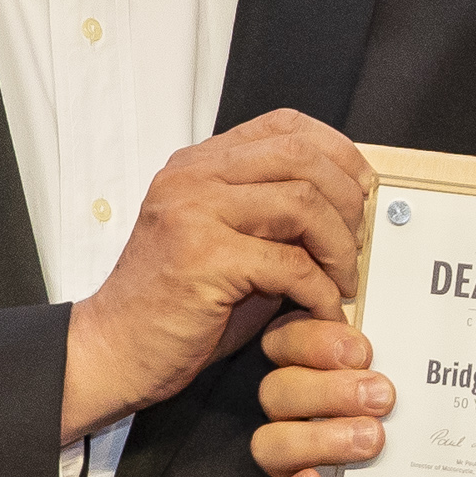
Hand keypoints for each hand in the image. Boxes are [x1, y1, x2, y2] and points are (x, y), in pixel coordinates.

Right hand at [62, 110, 368, 440]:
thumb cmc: (174, 306)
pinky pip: (291, 264)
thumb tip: (345, 210)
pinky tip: (323, 310)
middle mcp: (192, 177)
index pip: (283, 125)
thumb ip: (270, 215)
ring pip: (302, 204)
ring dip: (339, 247)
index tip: (361, 188)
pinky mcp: (204, 258)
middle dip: (347, 201)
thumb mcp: (223, 241)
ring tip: (343, 280)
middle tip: (358, 245)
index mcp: (197, 164)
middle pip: (301, 157)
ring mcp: (195, 213)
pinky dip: (320, 292)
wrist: (114, 350)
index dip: (337, 150)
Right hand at [249, 313, 391, 476]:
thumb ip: (392, 358)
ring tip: (372, 439)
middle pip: (277, 391)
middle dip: (330, 391)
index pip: (285, 340)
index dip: (316, 340)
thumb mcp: (402, 385)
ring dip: (318, 439)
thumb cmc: (406, 426)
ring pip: (269, 444)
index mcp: (307, 373)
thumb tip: (411, 324)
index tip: (364, 352)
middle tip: (382, 397)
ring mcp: (284, 466)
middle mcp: (288, 417)